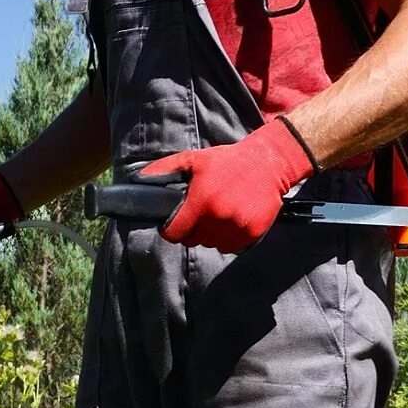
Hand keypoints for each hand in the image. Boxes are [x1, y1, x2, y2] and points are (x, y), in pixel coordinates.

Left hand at [140, 116, 317, 252]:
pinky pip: (232, 248)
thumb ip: (165, 169)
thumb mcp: (193, 159)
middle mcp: (219, 217)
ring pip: (212, 245)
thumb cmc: (227, 161)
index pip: (175, 233)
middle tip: (200, 215)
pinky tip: (231, 222)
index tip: (175, 224)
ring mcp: (237, 227)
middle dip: (192, 230)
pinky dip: (229, 240)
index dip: (171, 230)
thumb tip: (139, 179)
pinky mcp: (254, 233)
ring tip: (217, 216)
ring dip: (211, 236)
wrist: (268, 163)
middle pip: (193, 241)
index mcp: (201, 201)